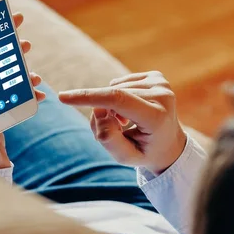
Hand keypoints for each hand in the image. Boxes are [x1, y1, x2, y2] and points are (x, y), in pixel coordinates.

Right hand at [58, 71, 185, 173]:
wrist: (170, 144)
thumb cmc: (145, 152)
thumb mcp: (125, 157)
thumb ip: (108, 137)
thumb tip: (98, 109)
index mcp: (157, 117)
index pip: (117, 99)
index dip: (88, 96)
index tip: (64, 97)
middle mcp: (163, 95)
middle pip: (113, 97)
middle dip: (102, 112)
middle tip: (115, 130)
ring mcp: (162, 83)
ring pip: (115, 89)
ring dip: (111, 106)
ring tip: (126, 123)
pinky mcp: (157, 77)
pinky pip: (121, 83)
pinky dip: (119, 97)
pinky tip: (132, 111)